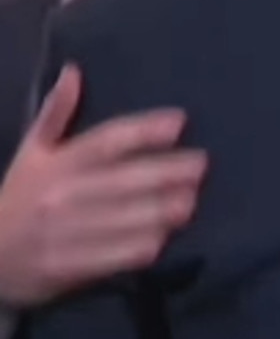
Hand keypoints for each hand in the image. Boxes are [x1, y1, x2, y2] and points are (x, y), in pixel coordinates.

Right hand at [0, 65, 206, 304]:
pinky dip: (141, 247)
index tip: (179, 121)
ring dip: (161, 211)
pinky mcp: (68, 268)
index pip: (106, 141)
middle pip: (123, 180)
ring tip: (191, 201)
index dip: (144, 131)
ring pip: (123, 220)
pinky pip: (113, 257)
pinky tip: (165, 237)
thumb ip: (55, 113)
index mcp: (56, 163)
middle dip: (166, 172)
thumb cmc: (20, 197)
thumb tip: (74, 70)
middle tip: (201, 164)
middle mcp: (62, 195)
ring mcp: (65, 233)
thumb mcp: (31, 153)